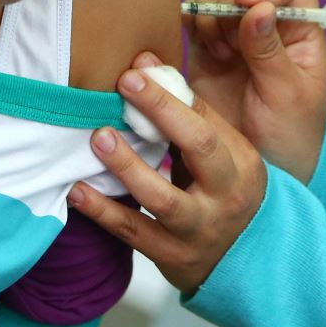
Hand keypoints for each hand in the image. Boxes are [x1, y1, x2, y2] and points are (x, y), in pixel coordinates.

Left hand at [68, 66, 268, 295]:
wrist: (247, 263)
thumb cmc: (226, 194)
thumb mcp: (224, 156)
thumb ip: (188, 114)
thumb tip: (145, 63)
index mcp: (240, 162)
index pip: (207, 118)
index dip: (169, 92)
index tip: (136, 68)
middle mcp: (226, 194)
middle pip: (198, 147)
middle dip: (161, 112)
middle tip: (123, 85)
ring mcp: (200, 228)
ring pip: (163, 197)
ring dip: (127, 166)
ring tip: (99, 139)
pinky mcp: (173, 256)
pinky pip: (133, 232)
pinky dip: (103, 212)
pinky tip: (77, 191)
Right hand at [186, 0, 325, 182]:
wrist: (259, 172)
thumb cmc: (290, 134)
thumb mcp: (288, 96)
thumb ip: (271, 51)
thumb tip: (257, 5)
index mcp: (300, 26)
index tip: (248, 4)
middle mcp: (266, 20)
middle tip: (230, 42)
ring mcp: (232, 30)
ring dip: (209, 10)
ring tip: (219, 52)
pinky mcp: (202, 46)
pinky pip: (189, 13)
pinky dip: (188, 21)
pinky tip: (201, 53)